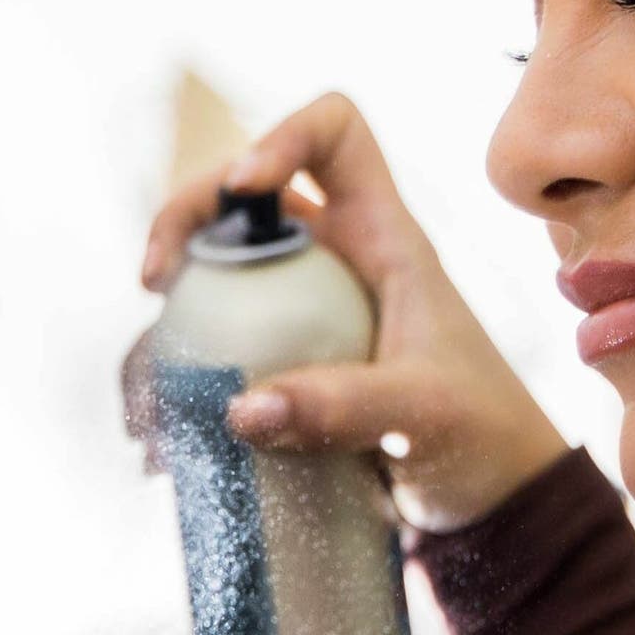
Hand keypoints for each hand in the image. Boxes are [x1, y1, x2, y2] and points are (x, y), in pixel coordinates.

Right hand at [137, 93, 569, 532]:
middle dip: (185, 218)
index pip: (335, 132)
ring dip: (170, 313)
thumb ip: (342, 406)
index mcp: (384, 237)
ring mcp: (303, 311)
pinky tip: (158, 436)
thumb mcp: (423, 413)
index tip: (243, 188)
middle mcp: (336, 259)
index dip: (283, 135)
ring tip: (143, 381)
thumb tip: (238, 410)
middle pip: (242, 195)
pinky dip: (176, 382)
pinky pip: (211, 352)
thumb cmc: (483, 436)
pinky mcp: (280, 367)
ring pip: (215, 273)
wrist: (491, 502)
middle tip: (155, 282)